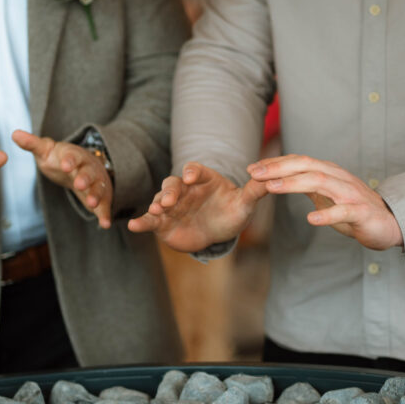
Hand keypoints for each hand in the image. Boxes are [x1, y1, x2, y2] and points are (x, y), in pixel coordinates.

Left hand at [12, 130, 112, 228]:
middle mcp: (88, 168)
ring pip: (98, 188)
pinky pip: (104, 205)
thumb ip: (32, 144)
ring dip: (96, 195)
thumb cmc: (61, 158)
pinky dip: (105, 214)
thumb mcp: (47, 150)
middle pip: (88, 172)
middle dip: (84, 178)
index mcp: (74, 156)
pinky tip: (105, 224)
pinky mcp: (101, 197)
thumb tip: (14, 134)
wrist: (83, 166)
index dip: (69, 160)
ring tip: (92, 204)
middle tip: (79, 184)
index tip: (65, 165)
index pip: (73, 156)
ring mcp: (96, 182)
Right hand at [127, 163, 267, 252]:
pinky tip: (133, 226)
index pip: (195, 170)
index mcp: (203, 179)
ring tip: (157, 209)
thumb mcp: (245, 203)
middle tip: (170, 200)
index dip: (192, 172)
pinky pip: (151, 220)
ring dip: (157, 203)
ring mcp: (172, 205)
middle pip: (174, 184)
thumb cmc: (231, 212)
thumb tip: (271, 179)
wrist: (219, 233)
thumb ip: (255, 191)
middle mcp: (185, 189)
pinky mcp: (163, 222)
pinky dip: (142, 222)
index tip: (192, 178)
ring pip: (161, 199)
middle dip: (171, 190)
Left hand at [248, 155, 402, 249]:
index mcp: (329, 173)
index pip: (299, 162)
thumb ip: (308, 185)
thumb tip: (281, 178)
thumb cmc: (355, 210)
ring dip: (294, 184)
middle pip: (306, 167)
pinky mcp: (361, 212)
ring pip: (320, 183)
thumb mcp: (327, 195)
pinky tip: (310, 220)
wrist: (389, 224)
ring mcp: (351, 194)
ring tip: (272, 188)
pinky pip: (343, 211)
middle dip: (278, 169)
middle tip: (254, 173)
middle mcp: (339, 178)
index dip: (275, 163)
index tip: (252, 168)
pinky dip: (326, 215)